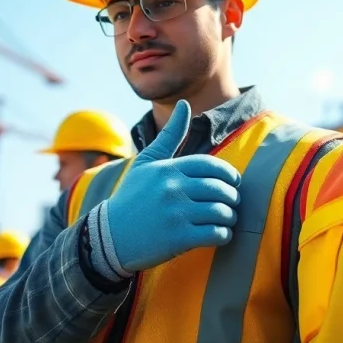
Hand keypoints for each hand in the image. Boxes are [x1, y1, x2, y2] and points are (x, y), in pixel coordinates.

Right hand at [104, 100, 240, 272]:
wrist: (109, 236)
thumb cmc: (132, 196)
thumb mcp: (147, 162)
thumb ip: (170, 134)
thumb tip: (185, 103)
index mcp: (169, 169)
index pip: (212, 166)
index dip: (229, 175)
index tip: (233, 183)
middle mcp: (173, 189)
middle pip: (221, 189)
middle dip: (232, 197)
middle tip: (232, 204)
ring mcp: (176, 214)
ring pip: (222, 212)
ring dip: (230, 217)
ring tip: (226, 220)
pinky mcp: (179, 239)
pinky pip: (216, 233)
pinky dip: (223, 234)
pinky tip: (218, 234)